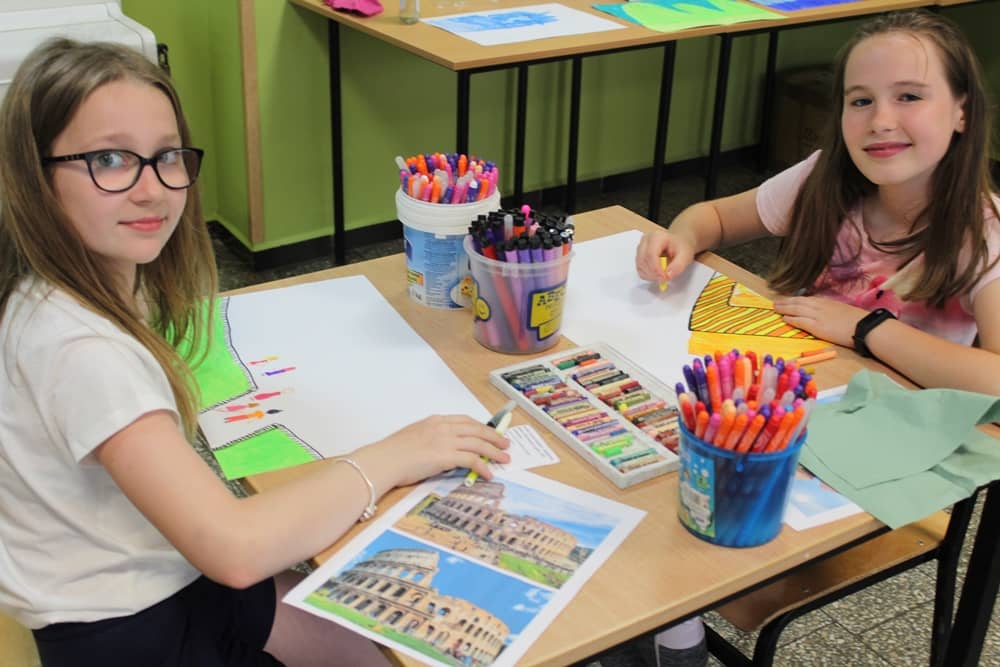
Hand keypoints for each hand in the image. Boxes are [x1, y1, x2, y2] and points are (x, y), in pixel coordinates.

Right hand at [358, 415, 510, 491]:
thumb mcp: (413, 437)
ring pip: (478, 443)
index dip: (480, 427)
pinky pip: (472, 460)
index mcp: (435, 421)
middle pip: (476, 429)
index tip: (490, 432)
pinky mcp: (446, 456)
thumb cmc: (392, 453)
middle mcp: (443, 427)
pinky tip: (489, 473)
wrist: (384, 460)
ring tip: (504, 459)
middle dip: (493, 436)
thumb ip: (429, 439)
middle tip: (505, 444)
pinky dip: (483, 466)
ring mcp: (445, 440)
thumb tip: (440, 450)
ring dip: (494, 451)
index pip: (465, 420)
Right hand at [635, 229, 695, 282]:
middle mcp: (645, 241)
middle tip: (665, 279)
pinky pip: (639, 269)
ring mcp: (640, 248)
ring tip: (663, 275)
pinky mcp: (638, 256)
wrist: (678, 242)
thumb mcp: (686, 255)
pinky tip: (657, 273)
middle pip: (643, 261)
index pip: (650, 254)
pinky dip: (648, 275)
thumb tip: (668, 276)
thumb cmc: (681, 247)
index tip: (664, 278)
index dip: (655, 268)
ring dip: (650, 275)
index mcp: (657, 237)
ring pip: (640, 266)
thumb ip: (678, 266)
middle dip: (653, 273)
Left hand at [771, 295, 868, 347]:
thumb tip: (825, 313)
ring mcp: (818, 316)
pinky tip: (784, 318)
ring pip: (797, 309)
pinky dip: (791, 319)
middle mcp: (820, 306)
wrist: (865, 326)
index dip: (795, 299)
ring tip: (776, 308)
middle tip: (775, 302)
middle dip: (786, 302)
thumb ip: (831, 310)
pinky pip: (801, 321)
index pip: (807, 299)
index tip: (788, 299)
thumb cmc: (858, 320)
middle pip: (799, 302)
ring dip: (785, 308)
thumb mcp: (842, 310)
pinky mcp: (818, 326)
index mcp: (827, 302)